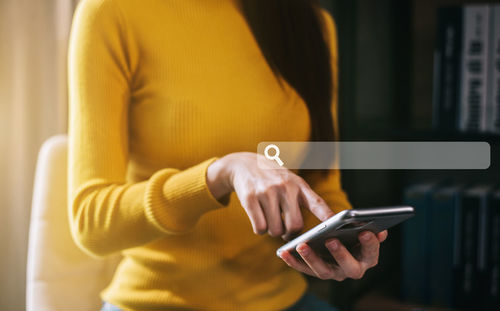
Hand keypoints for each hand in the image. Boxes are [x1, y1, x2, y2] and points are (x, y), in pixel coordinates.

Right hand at [207, 152, 334, 239]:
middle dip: (290, 234)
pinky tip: (259, 220)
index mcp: (298, 184)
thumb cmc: (272, 178)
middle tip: (286, 232)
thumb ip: (303, 198)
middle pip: (295, 225)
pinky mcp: (250, 198)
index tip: (336, 227)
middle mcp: (284, 187)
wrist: (243, 164)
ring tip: (271, 221)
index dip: (327, 216)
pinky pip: (260, 227)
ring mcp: (267, 192)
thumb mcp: (290, 180)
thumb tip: (314, 228)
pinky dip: (260, 230)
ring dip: (273, 231)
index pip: (317, 203)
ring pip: (275, 230)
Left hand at [280, 230, 387, 280]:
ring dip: (312, 258)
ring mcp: (333, 272)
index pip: (371, 254)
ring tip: (301, 245)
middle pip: (349, 268)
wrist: (334, 236)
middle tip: (331, 240)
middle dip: (341, 254)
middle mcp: (351, 269)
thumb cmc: (350, 229)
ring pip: (323, 271)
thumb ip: (365, 226)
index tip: (364, 232)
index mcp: (366, 258)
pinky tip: (283, 251)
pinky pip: (303, 268)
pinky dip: (293, 261)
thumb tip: (378, 229)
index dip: (369, 244)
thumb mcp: (358, 225)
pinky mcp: (315, 271)